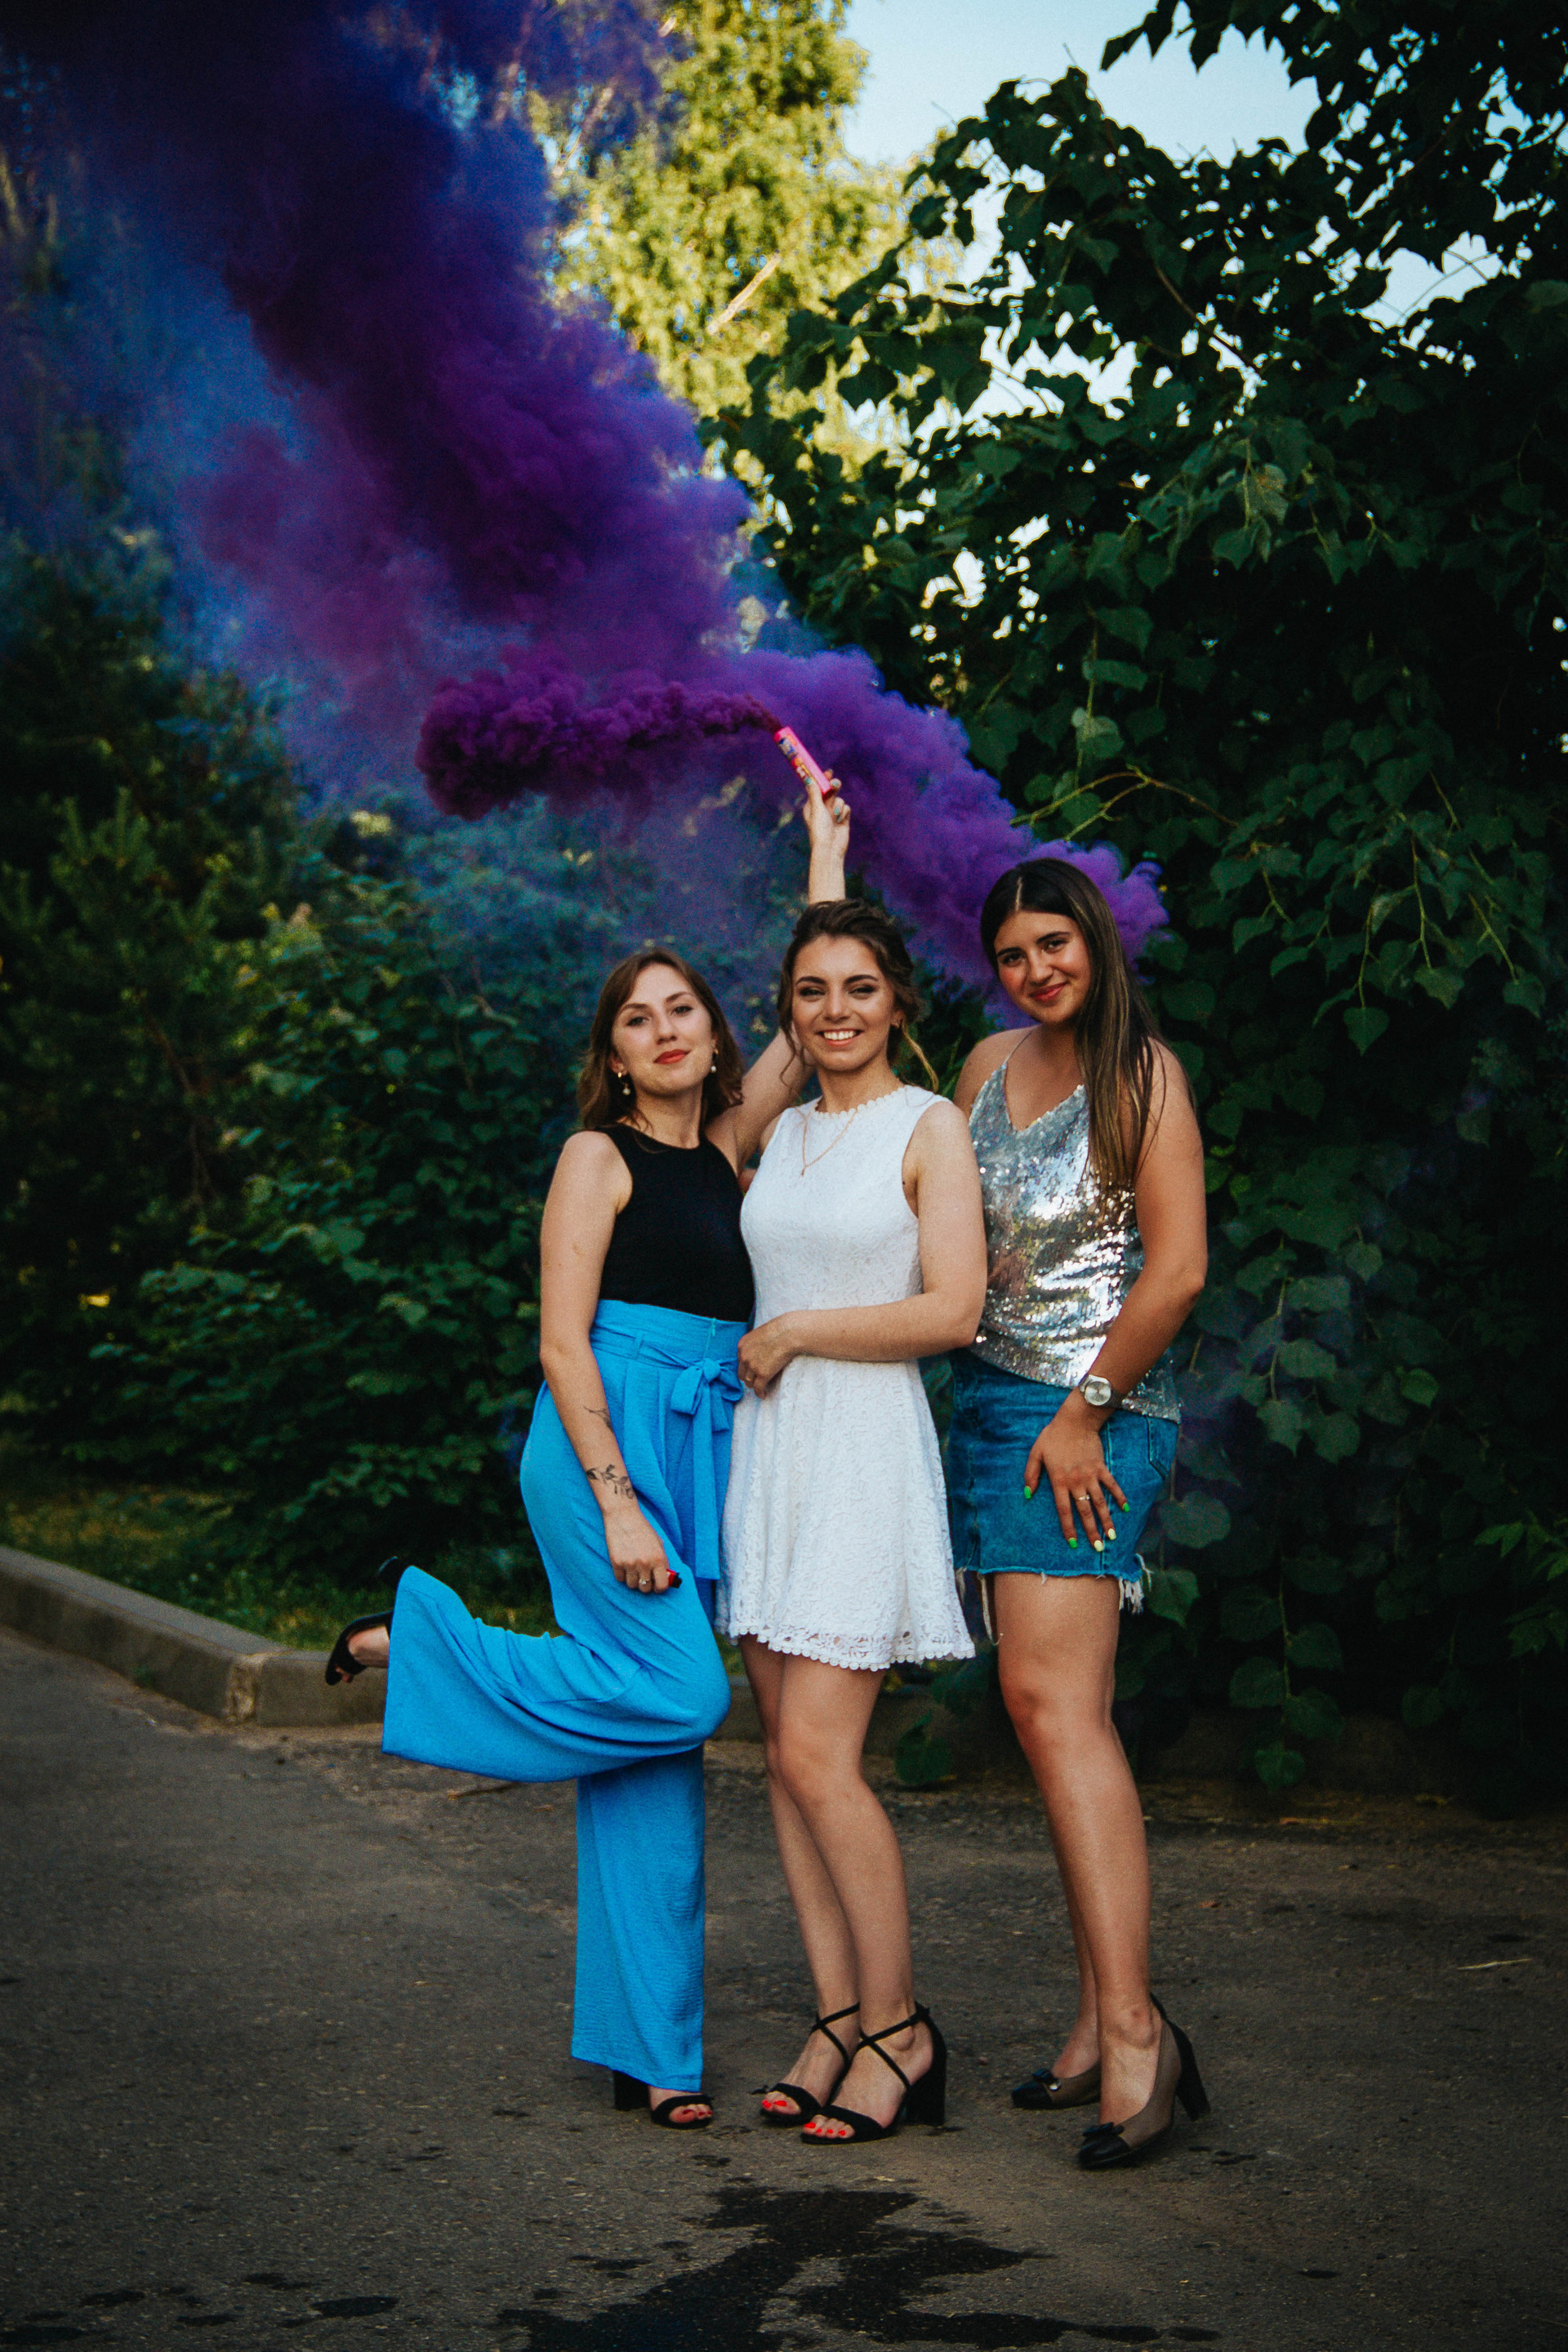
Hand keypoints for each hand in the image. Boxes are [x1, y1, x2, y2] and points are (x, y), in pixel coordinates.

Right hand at [602, 1501, 678, 1593]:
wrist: (623, 1516)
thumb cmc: (643, 1529)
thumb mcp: (658, 1543)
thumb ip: (662, 1561)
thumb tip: (665, 1578)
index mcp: (658, 1558)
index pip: (662, 1585)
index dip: (660, 1588)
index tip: (657, 1586)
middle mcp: (645, 1563)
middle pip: (646, 1589)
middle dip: (646, 1585)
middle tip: (644, 1577)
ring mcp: (630, 1564)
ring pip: (632, 1585)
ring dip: (633, 1580)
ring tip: (633, 1569)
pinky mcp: (616, 1562)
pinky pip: (620, 1579)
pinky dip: (622, 1575)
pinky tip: (624, 1565)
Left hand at [737, 1315, 799, 1397]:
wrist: (789, 1333)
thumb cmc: (780, 1330)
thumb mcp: (760, 1334)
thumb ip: (755, 1344)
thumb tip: (759, 1352)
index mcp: (742, 1345)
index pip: (740, 1362)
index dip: (747, 1367)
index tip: (753, 1371)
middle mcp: (744, 1356)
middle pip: (742, 1374)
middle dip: (748, 1378)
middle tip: (756, 1380)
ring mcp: (752, 1366)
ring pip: (749, 1382)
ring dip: (754, 1386)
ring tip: (761, 1388)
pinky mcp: (763, 1374)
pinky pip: (758, 1388)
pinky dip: (760, 1393)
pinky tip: (764, 1395)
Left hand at [801, 769, 849, 860]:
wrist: (831, 848)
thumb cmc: (820, 830)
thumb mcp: (816, 809)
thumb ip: (815, 793)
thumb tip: (809, 779)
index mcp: (812, 806)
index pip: (817, 789)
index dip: (822, 780)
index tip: (827, 772)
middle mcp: (822, 808)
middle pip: (830, 791)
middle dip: (833, 788)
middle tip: (835, 784)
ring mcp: (833, 813)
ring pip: (839, 799)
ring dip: (838, 806)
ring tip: (835, 815)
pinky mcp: (842, 818)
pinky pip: (846, 808)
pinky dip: (844, 812)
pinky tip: (840, 820)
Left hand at [1024, 1394, 1128, 1551]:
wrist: (1076, 1420)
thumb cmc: (1053, 1436)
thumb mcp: (1036, 1453)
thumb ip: (1031, 1474)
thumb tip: (1027, 1494)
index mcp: (1059, 1481)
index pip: (1064, 1510)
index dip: (1068, 1528)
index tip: (1074, 1543)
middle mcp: (1076, 1482)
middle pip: (1084, 1512)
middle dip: (1091, 1531)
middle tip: (1097, 1548)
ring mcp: (1090, 1475)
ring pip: (1100, 1503)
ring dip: (1106, 1520)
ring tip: (1112, 1536)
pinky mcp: (1101, 1467)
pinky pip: (1111, 1485)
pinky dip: (1119, 1496)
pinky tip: (1125, 1508)